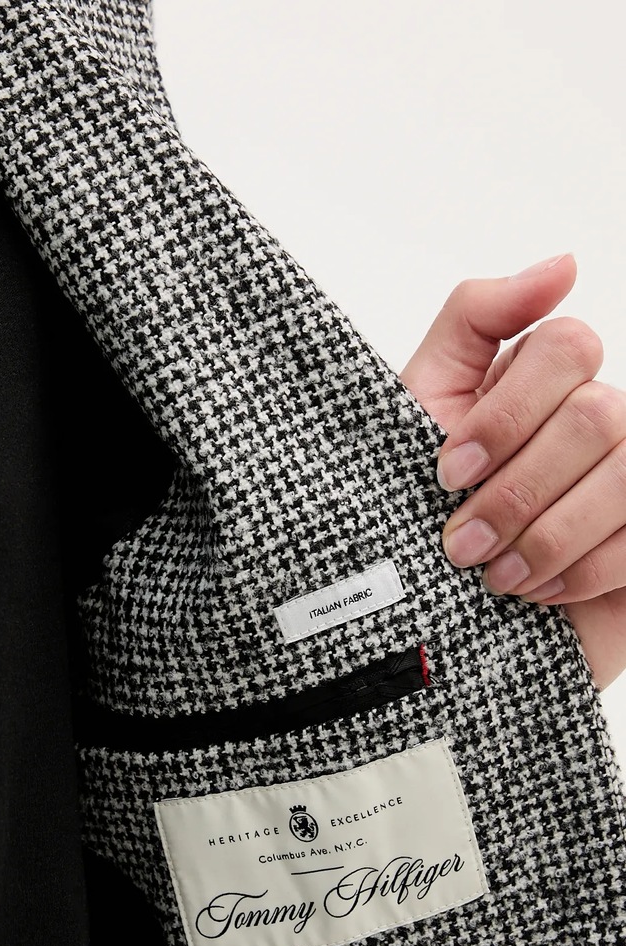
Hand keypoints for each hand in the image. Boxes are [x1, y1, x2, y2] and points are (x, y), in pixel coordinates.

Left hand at [399, 253, 625, 689]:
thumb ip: (477, 318)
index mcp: (546, 383)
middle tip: (459, 542)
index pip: (567, 348)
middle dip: (517, 489)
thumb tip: (566, 263)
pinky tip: (536, 595)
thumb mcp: (421, 405)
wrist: (419, 616)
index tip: (446, 472)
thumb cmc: (411, 510)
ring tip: (493, 576)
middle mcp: (600, 422)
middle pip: (597, 417)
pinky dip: (581, 573)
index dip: (504, 414)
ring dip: (548, 533)